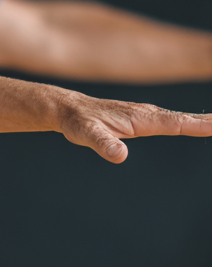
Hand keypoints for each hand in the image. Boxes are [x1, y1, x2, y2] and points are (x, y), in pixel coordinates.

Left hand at [56, 92, 211, 162]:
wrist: (69, 109)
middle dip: (211, 121)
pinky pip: (175, 119)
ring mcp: (148, 114)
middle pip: (188, 118)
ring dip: (207, 120)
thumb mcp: (86, 135)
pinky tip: (202, 123)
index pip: (178, 122)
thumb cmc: (78, 122)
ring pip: (184, 117)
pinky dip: (193, 120)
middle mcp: (149, 114)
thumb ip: (103, 144)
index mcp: (141, 118)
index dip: (202, 125)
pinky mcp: (145, 117)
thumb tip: (120, 156)